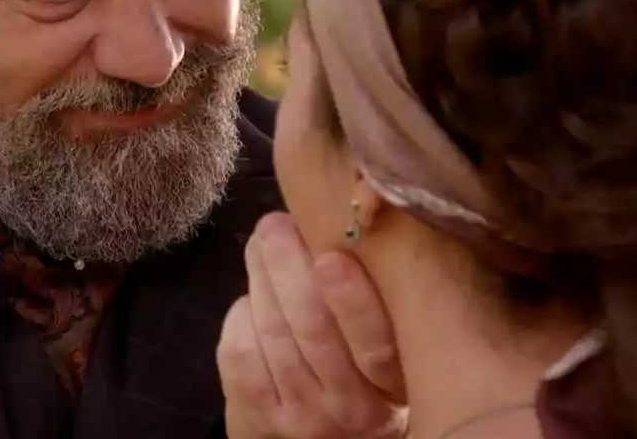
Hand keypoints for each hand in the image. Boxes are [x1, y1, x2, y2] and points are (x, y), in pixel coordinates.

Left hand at [217, 212, 406, 437]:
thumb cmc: (363, 370)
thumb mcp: (390, 344)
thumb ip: (378, 293)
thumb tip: (338, 217)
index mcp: (396, 381)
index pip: (376, 342)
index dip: (351, 300)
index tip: (330, 257)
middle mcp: (353, 406)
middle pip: (312, 326)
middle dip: (286, 265)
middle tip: (274, 225)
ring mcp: (304, 415)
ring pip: (272, 331)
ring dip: (261, 277)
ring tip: (262, 244)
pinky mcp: (260, 418)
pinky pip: (240, 351)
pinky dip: (241, 314)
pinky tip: (252, 299)